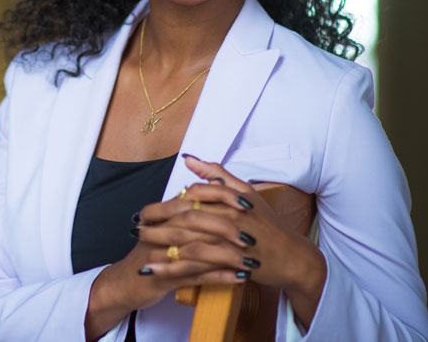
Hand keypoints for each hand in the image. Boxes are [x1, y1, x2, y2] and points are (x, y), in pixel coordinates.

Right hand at [85, 160, 254, 338]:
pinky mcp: (163, 277)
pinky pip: (194, 276)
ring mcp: (161, 254)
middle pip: (196, 222)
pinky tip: (238, 278)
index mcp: (163, 214)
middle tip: (252, 236)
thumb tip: (204, 184)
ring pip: (197, 251)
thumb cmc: (150, 254)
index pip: (193, 197)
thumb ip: (183, 205)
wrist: (124, 283)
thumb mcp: (163, 227)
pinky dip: (218, 277)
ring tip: (251, 260)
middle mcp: (160, 229)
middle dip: (226, 228)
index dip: (220, 199)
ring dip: (226, 256)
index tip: (247, 204)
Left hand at [150, 155, 326, 326]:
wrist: (292, 257)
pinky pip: (194, 266)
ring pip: (185, 242)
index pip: (188, 198)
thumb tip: (189, 159)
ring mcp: (228, 241)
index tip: (145, 211)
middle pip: (182, 219)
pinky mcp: (229, 263)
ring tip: (140, 245)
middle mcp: (227, 217)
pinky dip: (171, 267)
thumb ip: (217, 174)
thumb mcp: (246, 192)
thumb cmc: (268, 224)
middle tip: (136, 227)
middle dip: (155, 223)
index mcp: (228, 200)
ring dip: (159, 244)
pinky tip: (154, 269)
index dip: (163, 205)